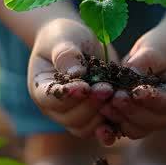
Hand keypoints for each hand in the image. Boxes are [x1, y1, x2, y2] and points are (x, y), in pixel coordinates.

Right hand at [28, 17, 116, 137]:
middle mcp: (55, 107)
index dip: (69, 96)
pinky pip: (102, 128)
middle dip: (90, 105)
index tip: (86, 86)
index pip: (51, 100)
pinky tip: (124, 111)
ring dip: (102, 114)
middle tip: (107, 88)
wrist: (78, 39)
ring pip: (86, 127)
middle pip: (70, 119)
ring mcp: (74, 113)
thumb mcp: (62, 39)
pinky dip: (113, 123)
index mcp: (41, 88)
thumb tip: (76, 74)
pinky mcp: (94, 113)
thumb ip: (66, 55)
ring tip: (116, 95)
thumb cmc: (64, 36)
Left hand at [97, 24, 165, 143]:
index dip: (150, 98)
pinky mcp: (140, 123)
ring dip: (119, 117)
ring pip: (136, 129)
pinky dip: (112, 123)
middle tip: (113, 96)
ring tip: (103, 102)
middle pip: (151, 120)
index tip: (133, 91)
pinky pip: (124, 129)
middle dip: (130, 109)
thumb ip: (147, 60)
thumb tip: (129, 73)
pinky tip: (101, 111)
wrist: (164, 53)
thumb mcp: (160, 47)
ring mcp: (158, 122)